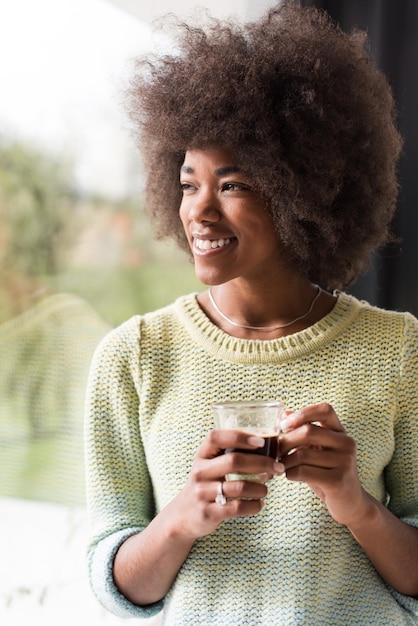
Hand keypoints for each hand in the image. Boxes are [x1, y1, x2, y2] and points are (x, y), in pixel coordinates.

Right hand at [173, 429, 283, 538]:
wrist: (184, 515)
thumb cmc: (206, 483)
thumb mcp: (210, 465)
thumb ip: (230, 453)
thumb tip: (267, 446)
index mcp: (202, 455)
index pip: (216, 438)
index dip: (239, 437)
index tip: (261, 441)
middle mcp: (199, 472)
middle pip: (233, 461)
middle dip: (261, 463)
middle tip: (278, 467)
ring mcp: (202, 493)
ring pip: (238, 487)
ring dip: (260, 488)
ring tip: (267, 489)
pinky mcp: (208, 513)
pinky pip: (237, 508)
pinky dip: (254, 505)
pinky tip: (260, 503)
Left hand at [279, 403, 366, 525]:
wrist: (350, 503)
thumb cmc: (328, 472)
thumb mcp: (318, 450)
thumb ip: (304, 431)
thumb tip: (284, 414)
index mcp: (341, 432)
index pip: (325, 410)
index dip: (303, 413)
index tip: (285, 425)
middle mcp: (347, 443)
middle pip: (308, 432)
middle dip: (285, 441)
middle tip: (277, 451)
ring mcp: (345, 462)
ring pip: (302, 454)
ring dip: (285, 460)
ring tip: (283, 465)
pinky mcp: (338, 481)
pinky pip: (303, 471)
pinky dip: (290, 473)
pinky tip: (290, 475)